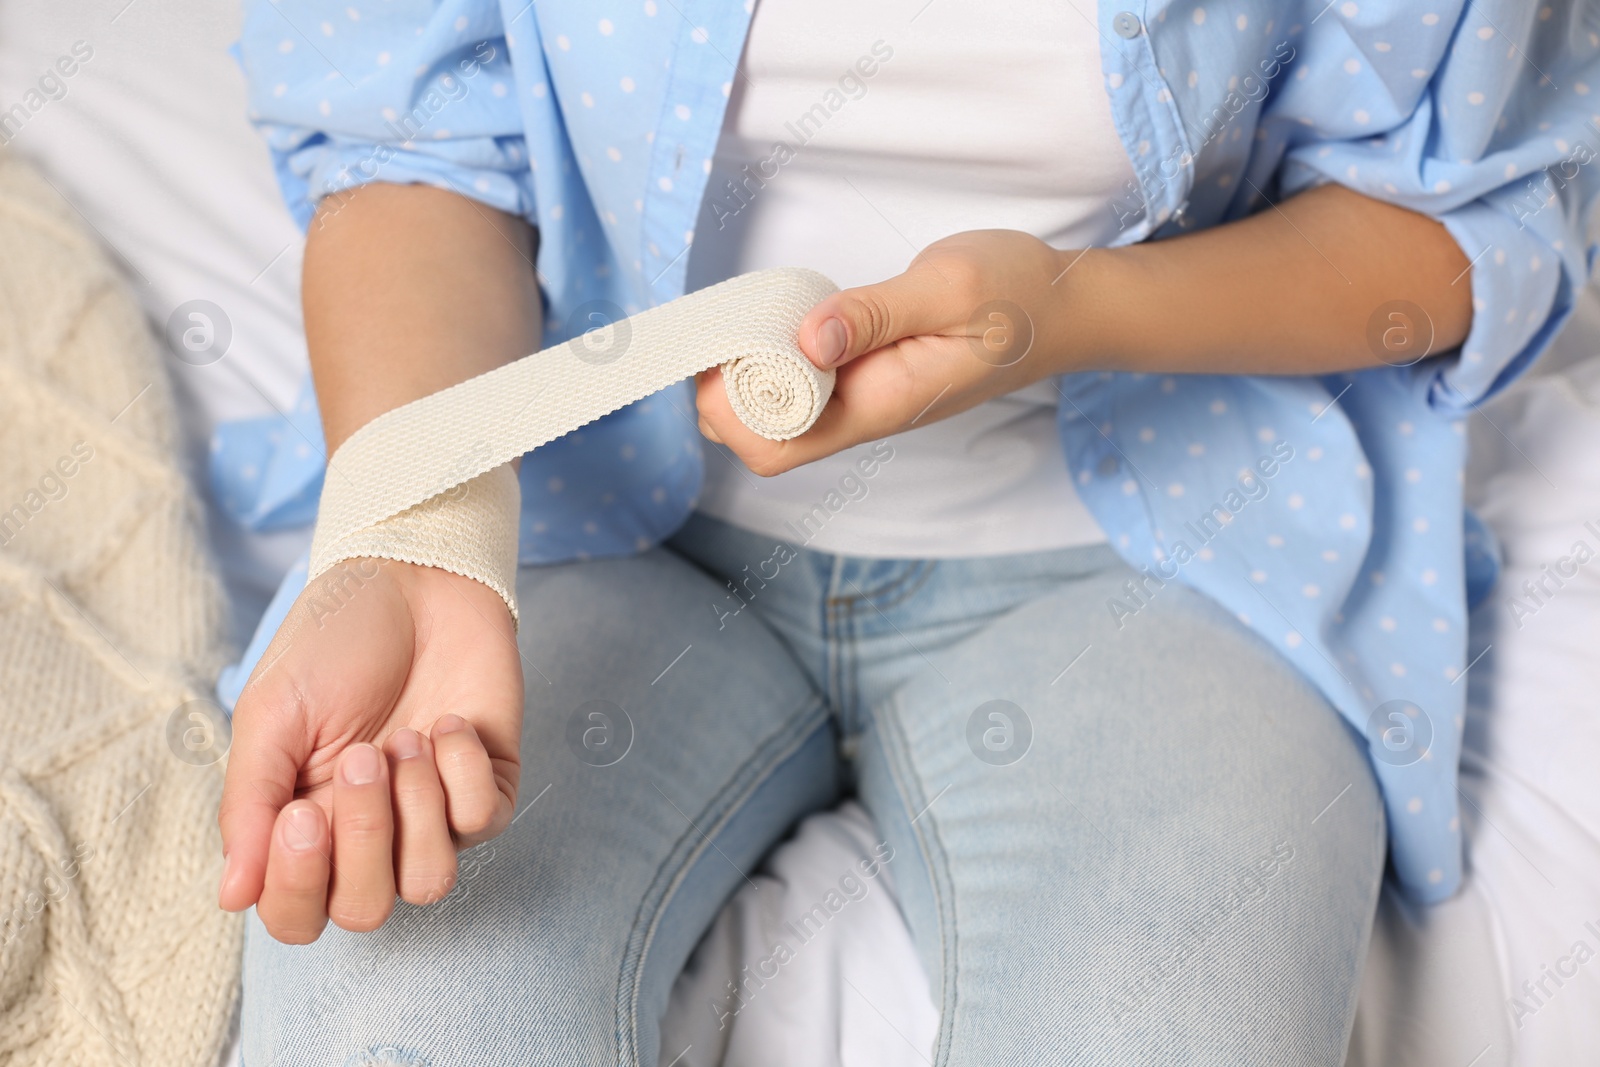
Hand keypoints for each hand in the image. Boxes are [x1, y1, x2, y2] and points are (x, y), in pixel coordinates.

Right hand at [218, 558, 522, 943]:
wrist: (413, 579)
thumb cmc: (333, 642)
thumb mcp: (271, 715)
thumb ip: (250, 805)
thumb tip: (230, 898)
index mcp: (302, 825)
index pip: (295, 914)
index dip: (298, 885)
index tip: (299, 814)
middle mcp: (368, 835)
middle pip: (365, 910)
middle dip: (364, 835)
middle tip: (361, 755)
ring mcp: (432, 816)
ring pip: (429, 882)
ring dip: (415, 806)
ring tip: (404, 737)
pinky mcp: (487, 788)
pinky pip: (481, 822)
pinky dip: (461, 770)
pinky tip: (446, 722)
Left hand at [696, 230, 1089, 474]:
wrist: (1064, 308)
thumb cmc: (1016, 295)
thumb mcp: (948, 286)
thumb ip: (874, 313)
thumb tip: (807, 338)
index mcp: (880, 404)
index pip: (776, 447)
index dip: (728, 411)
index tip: (721, 349)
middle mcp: (865, 413)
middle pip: (764, 442)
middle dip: (722, 395)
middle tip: (721, 328)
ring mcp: (865, 398)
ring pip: (777, 416)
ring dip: (743, 377)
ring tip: (740, 319)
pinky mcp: (868, 376)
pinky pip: (801, 387)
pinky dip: (771, 358)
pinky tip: (773, 319)